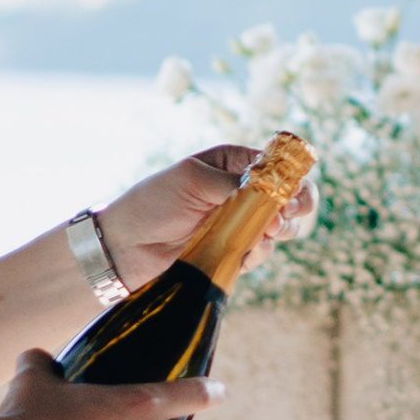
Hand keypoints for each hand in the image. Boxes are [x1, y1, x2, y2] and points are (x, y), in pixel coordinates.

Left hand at [97, 145, 314, 289]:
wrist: (125, 247)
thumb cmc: (152, 202)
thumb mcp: (191, 181)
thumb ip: (232, 183)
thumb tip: (271, 194)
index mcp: (233, 164)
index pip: (278, 165)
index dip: (293, 178)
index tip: (294, 196)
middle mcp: (241, 191)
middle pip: (288, 196)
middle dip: (294, 208)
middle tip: (284, 220)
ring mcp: (239, 223)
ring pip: (280, 227)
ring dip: (279, 232)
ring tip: (262, 237)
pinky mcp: (233, 250)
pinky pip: (260, 252)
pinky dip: (259, 254)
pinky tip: (244, 255)